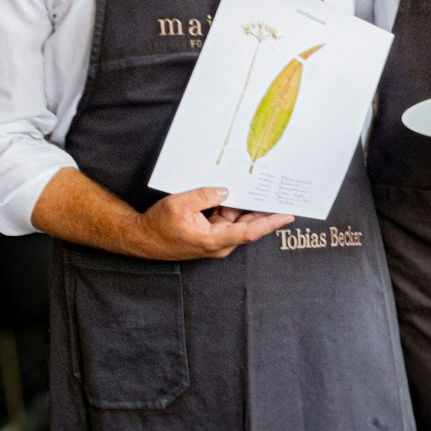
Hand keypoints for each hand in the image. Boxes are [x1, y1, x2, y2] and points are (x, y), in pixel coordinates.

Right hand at [133, 187, 291, 259]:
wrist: (143, 239)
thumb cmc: (159, 226)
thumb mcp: (180, 205)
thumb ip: (205, 195)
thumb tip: (226, 191)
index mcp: (215, 239)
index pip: (250, 231)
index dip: (270, 223)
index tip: (287, 215)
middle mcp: (219, 243)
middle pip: (248, 224)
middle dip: (264, 210)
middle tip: (278, 194)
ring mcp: (216, 239)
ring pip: (238, 220)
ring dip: (246, 206)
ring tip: (258, 187)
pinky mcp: (210, 234)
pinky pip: (227, 219)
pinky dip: (232, 207)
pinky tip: (236, 193)